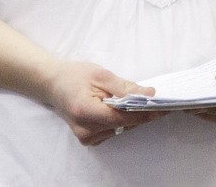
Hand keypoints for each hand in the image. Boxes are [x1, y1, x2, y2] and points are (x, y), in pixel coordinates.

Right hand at [46, 60, 164, 145]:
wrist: (53, 85)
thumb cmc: (75, 76)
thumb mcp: (100, 75)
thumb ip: (125, 87)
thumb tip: (149, 94)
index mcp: (85, 112)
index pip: (121, 118)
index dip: (143, 113)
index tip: (162, 107)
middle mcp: (85, 130)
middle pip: (123, 125)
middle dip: (142, 113)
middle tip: (158, 102)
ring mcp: (86, 138)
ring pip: (121, 129)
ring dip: (133, 117)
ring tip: (141, 102)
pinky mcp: (89, 139)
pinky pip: (114, 131)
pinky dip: (122, 120)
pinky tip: (122, 108)